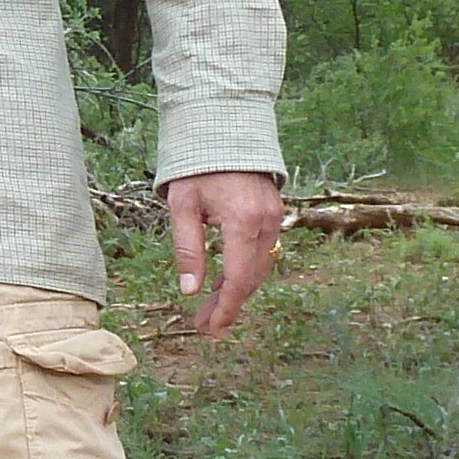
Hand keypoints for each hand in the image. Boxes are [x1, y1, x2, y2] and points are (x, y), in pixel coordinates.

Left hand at [163, 170, 282, 336]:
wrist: (224, 131)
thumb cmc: (197, 167)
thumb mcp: (182, 206)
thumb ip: (188, 249)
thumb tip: (190, 290)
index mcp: (241, 221)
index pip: (239, 278)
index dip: (227, 307)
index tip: (212, 327)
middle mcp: (265, 222)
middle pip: (252, 278)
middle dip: (230, 304)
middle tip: (205, 323)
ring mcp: (275, 217)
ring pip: (260, 267)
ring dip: (238, 289)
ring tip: (211, 307)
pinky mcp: (275, 213)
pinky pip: (263, 251)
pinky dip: (246, 269)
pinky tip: (225, 280)